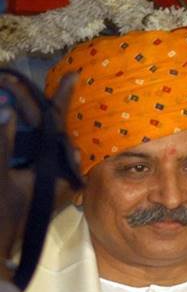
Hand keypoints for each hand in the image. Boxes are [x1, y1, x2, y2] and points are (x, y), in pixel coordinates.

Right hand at [0, 72, 77, 281]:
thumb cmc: (1, 215)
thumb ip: (2, 144)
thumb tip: (7, 111)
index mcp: (56, 169)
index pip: (59, 125)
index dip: (63, 98)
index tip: (75, 75)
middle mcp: (58, 173)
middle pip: (49, 130)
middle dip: (33, 104)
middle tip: (16, 81)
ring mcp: (48, 180)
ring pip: (41, 141)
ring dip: (29, 120)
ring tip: (15, 93)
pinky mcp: (36, 186)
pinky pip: (33, 154)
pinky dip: (23, 139)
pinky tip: (16, 122)